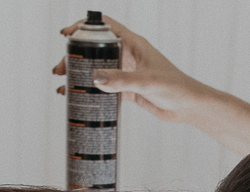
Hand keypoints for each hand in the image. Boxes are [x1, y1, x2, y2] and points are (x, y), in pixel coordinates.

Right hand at [53, 16, 208, 122]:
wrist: (189, 107)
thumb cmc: (176, 87)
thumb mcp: (146, 81)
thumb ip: (121, 79)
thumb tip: (95, 78)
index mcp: (133, 44)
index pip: (104, 27)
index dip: (84, 27)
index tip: (66, 35)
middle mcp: (128, 56)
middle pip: (95, 50)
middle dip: (75, 58)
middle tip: (60, 70)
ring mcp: (127, 73)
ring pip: (98, 70)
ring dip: (80, 77)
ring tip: (64, 87)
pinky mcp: (129, 90)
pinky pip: (105, 89)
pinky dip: (91, 93)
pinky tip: (79, 99)